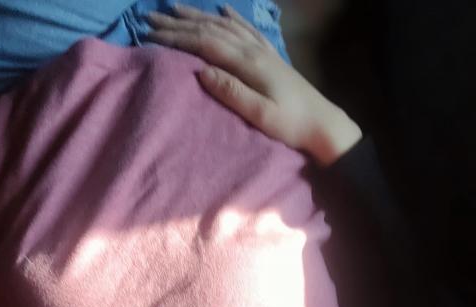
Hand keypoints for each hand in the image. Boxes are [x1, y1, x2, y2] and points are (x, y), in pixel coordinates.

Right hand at [145, 3, 361, 165]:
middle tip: (151, 18)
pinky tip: (223, 8)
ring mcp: (263, 50)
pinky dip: (231, 16)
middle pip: (211, 29)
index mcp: (248, 64)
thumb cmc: (292, 125)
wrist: (324, 123)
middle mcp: (254, 50)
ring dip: (199, 15)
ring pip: (225, 24)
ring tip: (175, 8)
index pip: (205, 43)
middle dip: (179, 23)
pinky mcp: (271, 55)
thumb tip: (200, 70)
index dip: (177, 37)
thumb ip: (231, 92)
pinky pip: (247, 28)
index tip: (152, 36)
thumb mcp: (260, 115)